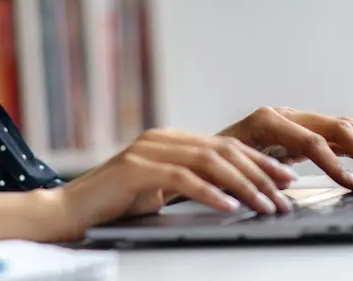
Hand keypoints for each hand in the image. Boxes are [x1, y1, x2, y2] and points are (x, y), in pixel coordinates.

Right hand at [49, 128, 297, 240]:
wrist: (67, 212)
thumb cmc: (112, 207)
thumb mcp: (158, 193)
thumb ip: (187, 184)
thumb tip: (232, 196)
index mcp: (168, 141)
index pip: (224, 145)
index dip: (258, 161)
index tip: (285, 178)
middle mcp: (160, 139)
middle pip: (222, 149)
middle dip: (260, 172)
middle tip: (285, 194)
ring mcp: (146, 151)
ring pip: (208, 161)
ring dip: (243, 185)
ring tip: (266, 205)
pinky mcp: (134, 170)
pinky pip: (181, 179)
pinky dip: (209, 193)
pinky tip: (229, 207)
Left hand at [218, 107, 352, 190]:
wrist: (203, 151)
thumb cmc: (214, 163)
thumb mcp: (233, 168)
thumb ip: (260, 172)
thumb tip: (286, 184)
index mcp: (267, 120)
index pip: (313, 139)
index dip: (336, 164)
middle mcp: (285, 114)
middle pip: (335, 126)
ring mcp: (296, 119)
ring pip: (342, 127)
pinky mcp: (303, 130)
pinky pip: (337, 135)